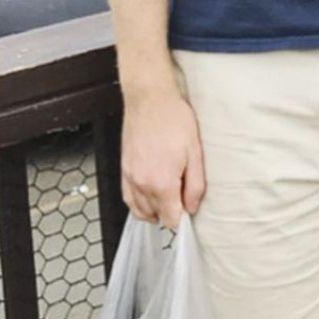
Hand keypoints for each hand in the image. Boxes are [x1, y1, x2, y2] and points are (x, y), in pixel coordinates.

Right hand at [120, 85, 205, 229]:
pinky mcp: (123, 169)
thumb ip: (195, 185)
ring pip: (140, 211)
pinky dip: (139, 203)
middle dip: (170, 212)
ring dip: (155, 210)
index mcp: (162, 183)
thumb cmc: (174, 120)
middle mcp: (142, 184)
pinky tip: (150, 195)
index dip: (183, 218)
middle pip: (156, 217)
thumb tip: (192, 208)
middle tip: (183, 197)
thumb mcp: (195, 152)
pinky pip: (128, 198)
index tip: (190, 209)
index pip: (171, 219)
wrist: (150, 98)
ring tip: (169, 196)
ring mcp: (129, 177)